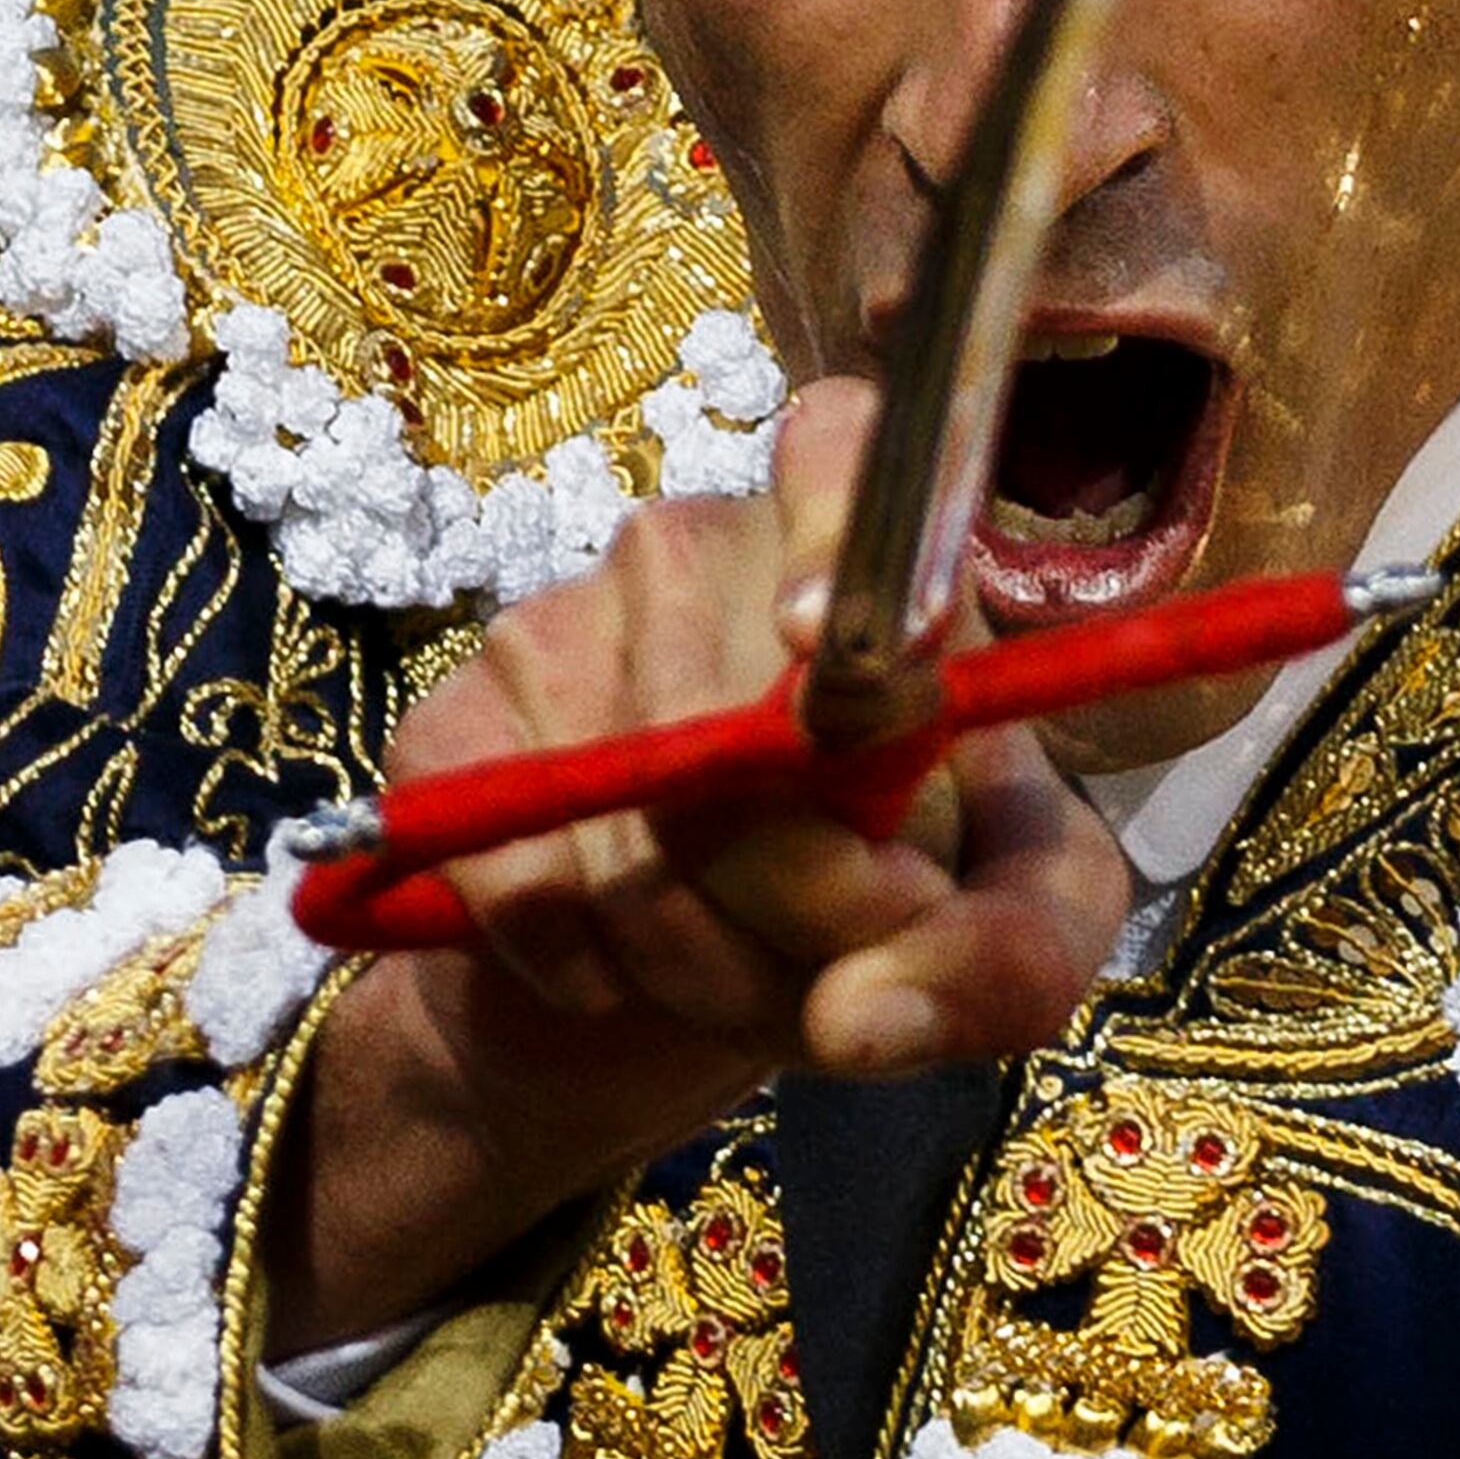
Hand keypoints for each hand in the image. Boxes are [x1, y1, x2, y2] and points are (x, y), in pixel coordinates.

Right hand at [261, 382, 1132, 1356]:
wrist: (684, 980)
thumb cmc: (882, 907)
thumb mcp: (1008, 934)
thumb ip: (1009, 956)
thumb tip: (867, 1013)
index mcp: (864, 557)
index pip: (844, 445)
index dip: (832, 528)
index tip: (821, 644)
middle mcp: (700, 549)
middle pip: (737, 727)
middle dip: (807, 908)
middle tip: (842, 971)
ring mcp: (557, 622)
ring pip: (633, 830)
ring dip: (705, 966)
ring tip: (746, 979)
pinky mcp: (450, 725)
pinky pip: (519, 873)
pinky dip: (580, 967)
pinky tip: (621, 977)